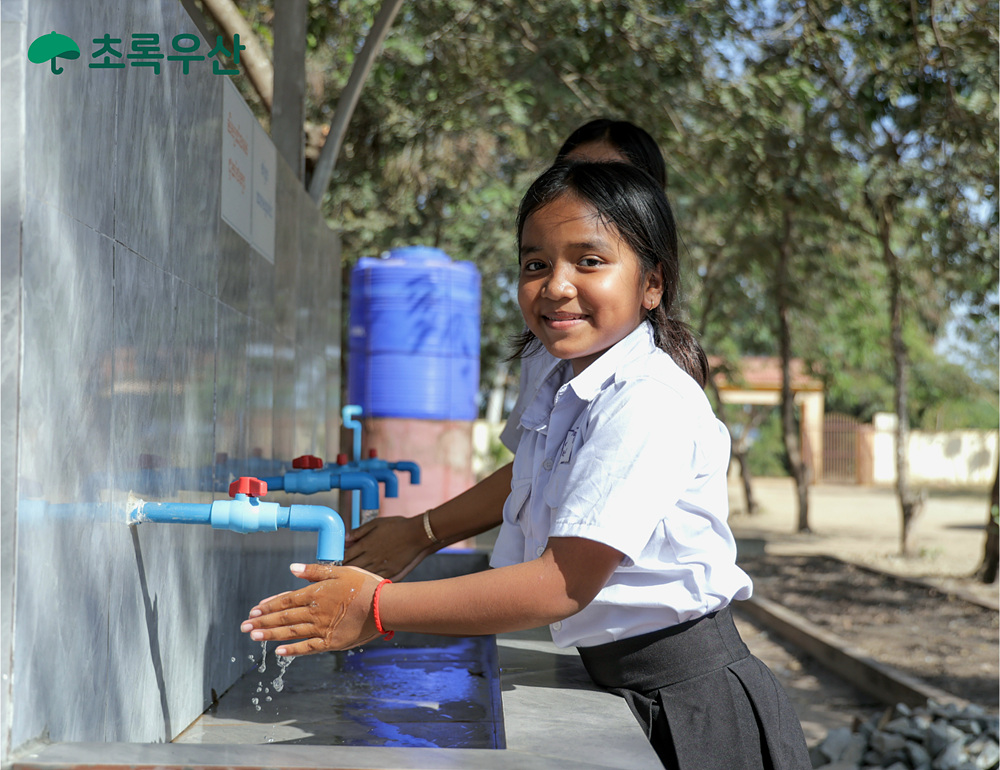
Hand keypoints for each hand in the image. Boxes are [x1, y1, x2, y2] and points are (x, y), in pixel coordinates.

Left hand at [240, 563, 383, 655]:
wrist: (383, 606)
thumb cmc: (365, 585)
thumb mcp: (340, 571)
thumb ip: (314, 571)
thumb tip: (292, 568)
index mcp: (316, 593)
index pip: (286, 600)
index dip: (268, 605)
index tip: (254, 610)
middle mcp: (314, 612)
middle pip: (283, 617)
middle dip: (262, 621)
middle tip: (244, 626)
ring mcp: (321, 628)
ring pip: (291, 632)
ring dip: (270, 634)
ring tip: (254, 637)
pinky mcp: (331, 642)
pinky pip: (307, 648)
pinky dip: (292, 650)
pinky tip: (278, 652)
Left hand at [344, 515, 435, 580]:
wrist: (418, 534)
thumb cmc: (398, 526)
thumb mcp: (376, 523)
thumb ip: (359, 531)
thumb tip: (345, 538)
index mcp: (366, 545)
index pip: (346, 556)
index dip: (338, 560)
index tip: (333, 562)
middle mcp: (371, 558)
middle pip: (351, 567)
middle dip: (343, 570)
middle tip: (337, 572)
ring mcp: (380, 567)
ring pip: (361, 576)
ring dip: (353, 577)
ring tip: (347, 579)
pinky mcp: (390, 573)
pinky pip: (374, 580)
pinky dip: (367, 581)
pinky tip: (364, 582)